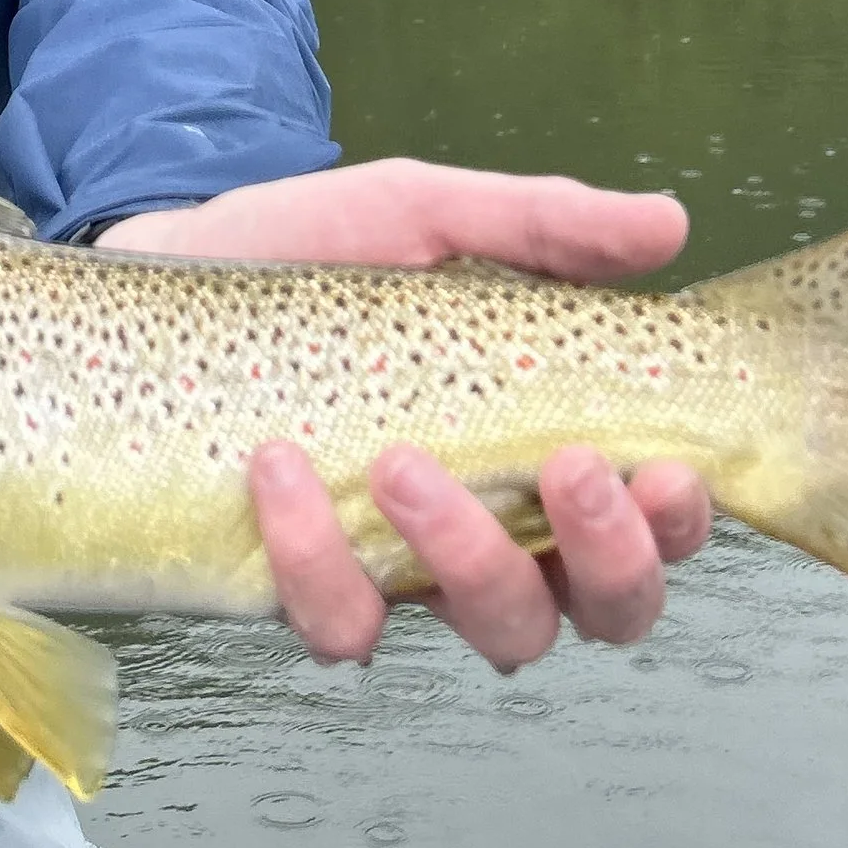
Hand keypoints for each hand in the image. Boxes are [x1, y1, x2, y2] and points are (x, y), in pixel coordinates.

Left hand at [100, 157, 713, 673]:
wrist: (170, 260)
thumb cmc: (316, 249)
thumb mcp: (425, 214)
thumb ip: (542, 224)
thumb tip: (667, 223)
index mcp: (544, 446)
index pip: (652, 522)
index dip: (676, 523)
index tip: (665, 469)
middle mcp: (497, 528)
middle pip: (601, 609)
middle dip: (607, 558)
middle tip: (569, 471)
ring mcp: (405, 568)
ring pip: (492, 633)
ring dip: (467, 557)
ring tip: (401, 462)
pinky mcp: (305, 587)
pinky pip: (343, 625)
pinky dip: (319, 563)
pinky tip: (282, 471)